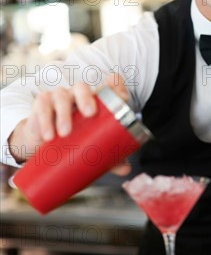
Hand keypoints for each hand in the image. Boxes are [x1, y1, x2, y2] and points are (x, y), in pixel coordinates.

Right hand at [8, 73, 129, 166]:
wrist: (44, 141)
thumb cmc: (75, 137)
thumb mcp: (92, 146)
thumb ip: (110, 157)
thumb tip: (125, 169)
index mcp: (94, 100)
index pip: (107, 86)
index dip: (116, 86)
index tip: (122, 97)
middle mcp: (77, 94)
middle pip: (82, 87)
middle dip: (86, 98)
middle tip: (90, 114)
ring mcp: (59, 97)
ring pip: (61, 97)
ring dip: (63, 114)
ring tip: (65, 133)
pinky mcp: (41, 105)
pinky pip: (42, 107)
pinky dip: (45, 120)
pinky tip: (48, 135)